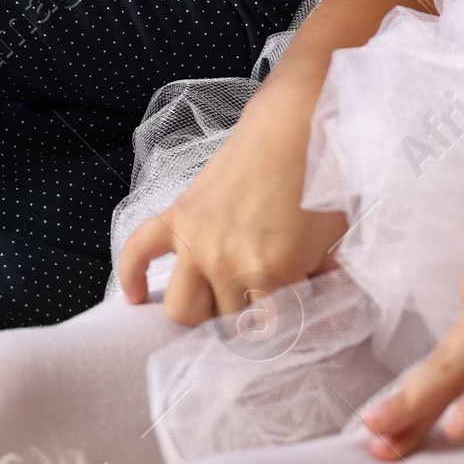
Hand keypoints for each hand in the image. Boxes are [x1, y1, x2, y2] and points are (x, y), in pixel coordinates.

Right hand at [117, 75, 342, 326]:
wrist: (294, 127)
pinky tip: (134, 296)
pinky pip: (138, 252)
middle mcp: (227, 262)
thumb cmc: (319, 182)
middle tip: (253, 309)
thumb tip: (319, 315)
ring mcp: (196, 239)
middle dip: (236, 325)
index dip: (274, 335)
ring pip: (178, 307)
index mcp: (271, 273)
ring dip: (197, 310)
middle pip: (219, 327)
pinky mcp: (177, 215)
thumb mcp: (333, 245)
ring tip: (214, 301)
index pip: (263, 336)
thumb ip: (323, 287)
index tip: (282, 325)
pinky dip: (130, 276)